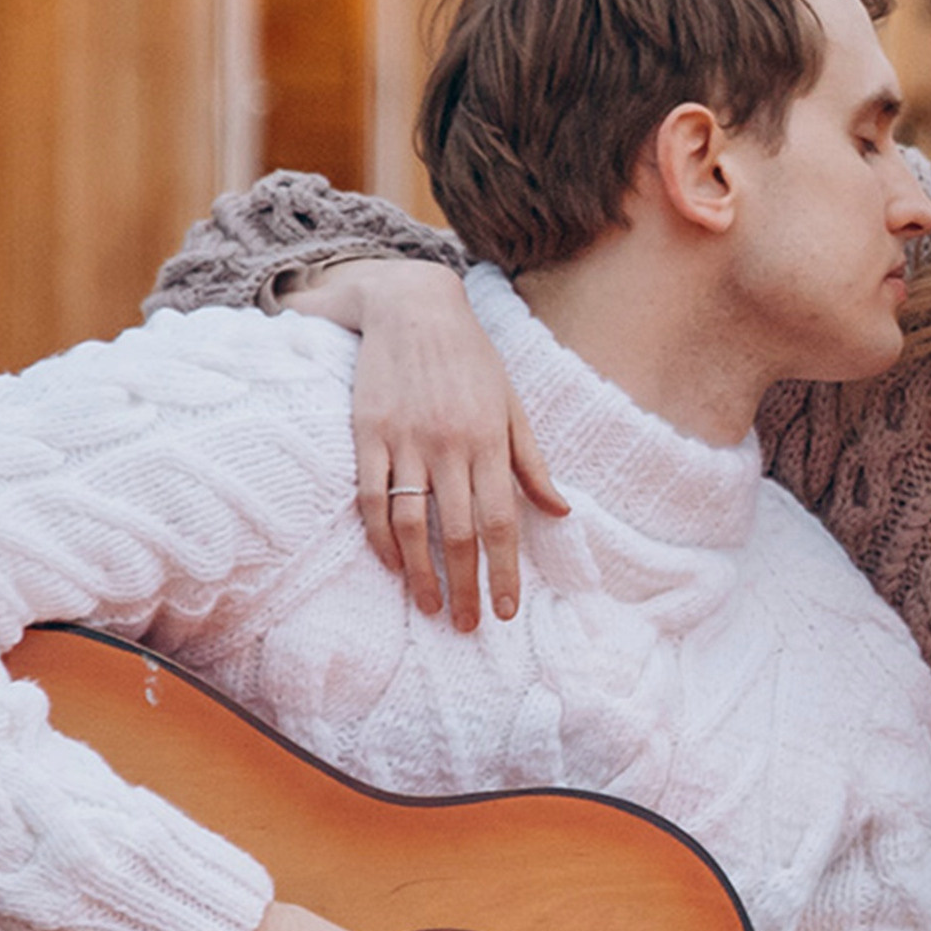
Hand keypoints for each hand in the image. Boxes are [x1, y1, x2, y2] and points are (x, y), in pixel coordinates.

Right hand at [289, 260, 568, 628]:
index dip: (505, 570)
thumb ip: (533, 461)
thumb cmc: (471, 358)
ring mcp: (406, 439)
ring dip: (419, 573)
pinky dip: (379, 537)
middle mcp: (449, 444)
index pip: (502, 520)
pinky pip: (371, 496)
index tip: (507, 610)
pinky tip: (391, 564)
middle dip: (465, 586)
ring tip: (429, 607)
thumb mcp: (511, 403)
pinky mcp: (368, 433)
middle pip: (457, 532)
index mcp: (490, 439)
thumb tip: (562, 513)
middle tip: (468, 624)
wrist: (413, 306)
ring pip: (411, 523)